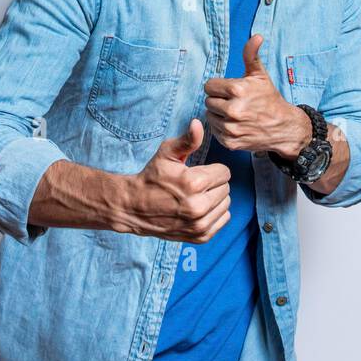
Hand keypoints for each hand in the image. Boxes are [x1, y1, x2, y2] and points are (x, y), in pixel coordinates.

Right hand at [118, 118, 231, 242]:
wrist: (134, 207)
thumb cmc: (152, 177)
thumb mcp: (166, 154)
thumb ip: (187, 140)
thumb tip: (198, 123)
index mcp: (194, 183)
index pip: (225, 172)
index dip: (212, 170)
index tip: (196, 173)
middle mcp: (198, 207)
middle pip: (226, 188)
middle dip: (213, 184)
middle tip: (194, 185)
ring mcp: (199, 224)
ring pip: (226, 204)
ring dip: (215, 199)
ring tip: (196, 197)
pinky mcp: (200, 236)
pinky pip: (224, 219)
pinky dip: (215, 213)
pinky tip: (199, 209)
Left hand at [204, 33, 310, 157]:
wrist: (284, 127)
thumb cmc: (269, 99)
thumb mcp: (260, 75)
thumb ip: (251, 55)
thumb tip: (256, 36)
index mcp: (237, 90)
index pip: (209, 86)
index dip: (219, 87)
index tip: (231, 90)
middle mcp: (233, 110)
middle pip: (208, 101)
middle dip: (219, 100)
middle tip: (234, 102)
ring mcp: (231, 128)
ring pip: (209, 116)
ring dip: (219, 114)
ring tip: (235, 114)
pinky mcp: (230, 142)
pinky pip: (215, 131)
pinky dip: (222, 128)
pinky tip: (236, 125)